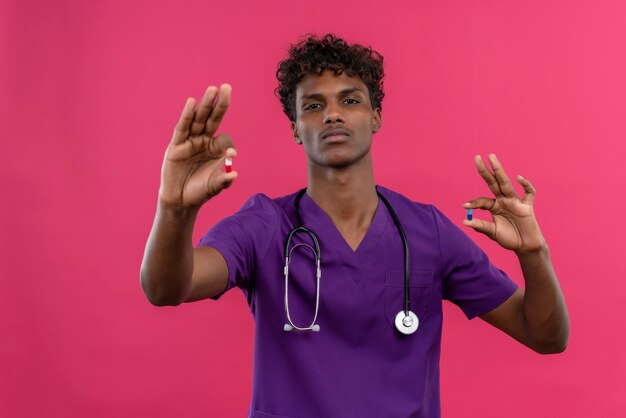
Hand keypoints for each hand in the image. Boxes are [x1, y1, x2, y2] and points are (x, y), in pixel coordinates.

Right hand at [159, 84, 237, 208]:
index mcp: (216, 149)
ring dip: (205, 104)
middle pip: (213, 118)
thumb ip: (224, 179)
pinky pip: (183, 127)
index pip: (225, 138)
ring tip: (213, 89)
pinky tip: (192, 102)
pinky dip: (187, 115)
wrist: (181, 200)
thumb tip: (234, 172)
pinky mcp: (177, 145)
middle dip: (220, 104)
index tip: (230, 154)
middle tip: (227, 87)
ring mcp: (190, 141)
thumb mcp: (215, 186)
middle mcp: (204, 141)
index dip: (228, 144)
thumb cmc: (200, 191)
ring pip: (199, 119)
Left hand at [463, 154, 545, 254]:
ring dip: (499, 170)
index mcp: (494, 206)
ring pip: (506, 183)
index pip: (482, 201)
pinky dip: (526, 185)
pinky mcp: (527, 206)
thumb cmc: (509, 238)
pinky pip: (528, 193)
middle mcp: (503, 200)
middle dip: (485, 170)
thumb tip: (464, 221)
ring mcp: (515, 201)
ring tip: (491, 157)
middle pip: (493, 183)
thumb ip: (480, 226)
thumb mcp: (492, 232)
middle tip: (476, 157)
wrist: (525, 246)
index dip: (474, 202)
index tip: (464, 205)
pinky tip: (518, 178)